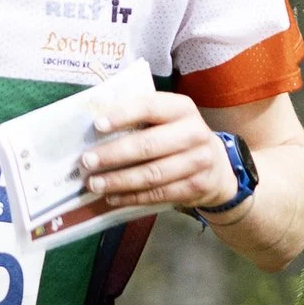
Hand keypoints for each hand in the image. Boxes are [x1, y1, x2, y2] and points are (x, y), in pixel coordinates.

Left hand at [77, 92, 243, 215]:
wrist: (217, 166)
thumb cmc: (177, 137)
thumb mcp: (166, 119)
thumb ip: (138, 117)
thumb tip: (93, 121)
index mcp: (182, 108)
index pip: (150, 107)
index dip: (123, 115)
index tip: (97, 124)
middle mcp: (194, 132)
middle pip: (149, 145)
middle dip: (114, 154)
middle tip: (87, 161)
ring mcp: (198, 162)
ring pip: (152, 174)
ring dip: (119, 181)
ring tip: (94, 184)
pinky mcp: (196, 187)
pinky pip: (158, 194)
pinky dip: (132, 197)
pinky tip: (113, 197)